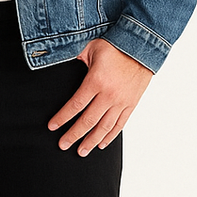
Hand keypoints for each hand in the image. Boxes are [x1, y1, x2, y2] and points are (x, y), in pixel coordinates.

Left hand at [48, 39, 153, 155]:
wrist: (143, 46)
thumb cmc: (116, 45)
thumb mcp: (91, 48)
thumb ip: (76, 58)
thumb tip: (58, 61)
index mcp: (96, 81)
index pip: (75, 105)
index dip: (62, 118)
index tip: (52, 127)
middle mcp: (109, 94)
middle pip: (88, 121)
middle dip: (74, 135)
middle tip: (63, 145)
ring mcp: (121, 101)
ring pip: (104, 127)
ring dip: (91, 141)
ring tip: (81, 151)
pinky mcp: (131, 104)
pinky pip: (120, 124)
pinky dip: (110, 136)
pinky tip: (101, 143)